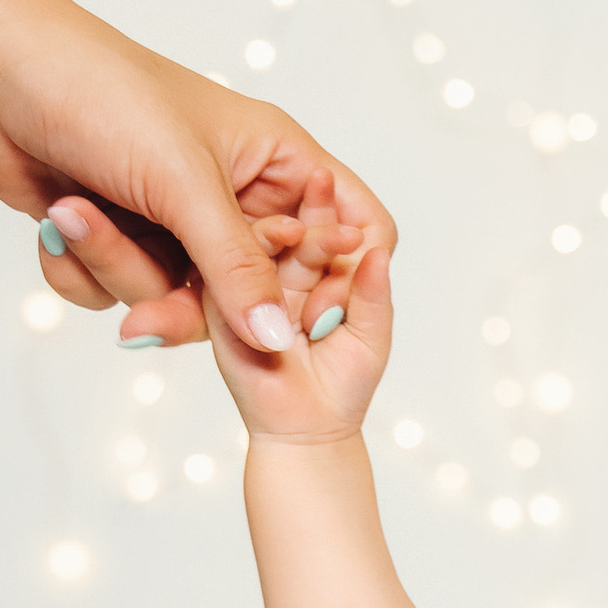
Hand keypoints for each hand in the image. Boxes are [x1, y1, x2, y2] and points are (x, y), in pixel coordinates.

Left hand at [0, 6, 396, 361]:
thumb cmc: (102, 92)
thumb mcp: (184, 184)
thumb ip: (237, 270)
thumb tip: (278, 343)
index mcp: (276, 161)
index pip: (345, 233)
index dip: (330, 283)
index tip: (295, 323)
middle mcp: (234, 196)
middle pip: (255, 293)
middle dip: (191, 299)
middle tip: (147, 312)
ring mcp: (177, 223)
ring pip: (180, 301)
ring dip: (119, 268)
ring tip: (73, 211)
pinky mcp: (123, 241)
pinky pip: (122, 295)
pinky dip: (84, 267)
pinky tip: (57, 218)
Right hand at [200, 170, 391, 445]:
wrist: (305, 431)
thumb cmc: (343, 386)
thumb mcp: (371, 335)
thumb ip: (372, 294)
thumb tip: (379, 251)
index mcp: (321, 277)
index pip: (328, 234)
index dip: (338, 210)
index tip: (346, 182)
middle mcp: (285, 276)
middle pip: (298, 232)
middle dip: (313, 207)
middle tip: (322, 177)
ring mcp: (254, 287)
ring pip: (269, 244)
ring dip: (288, 226)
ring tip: (305, 212)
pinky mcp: (227, 303)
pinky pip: (236, 267)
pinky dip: (257, 248)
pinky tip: (279, 233)